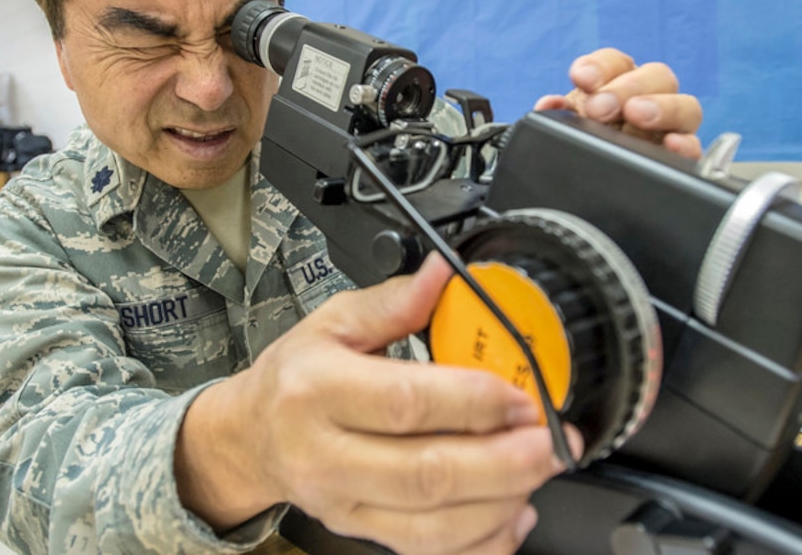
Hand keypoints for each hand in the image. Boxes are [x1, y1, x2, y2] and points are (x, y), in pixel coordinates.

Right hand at [176, 254, 582, 554]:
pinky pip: (427, 553)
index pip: (405, 402)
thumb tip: (445, 273)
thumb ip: (394, 301)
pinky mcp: (361, 532)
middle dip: (504, 462)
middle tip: (550, 442)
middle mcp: (326, 454)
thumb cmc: (295, 378)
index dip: (473, 402)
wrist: (251, 438)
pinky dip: (481, 542)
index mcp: (318, 390)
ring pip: (433, 525)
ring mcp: (343, 502)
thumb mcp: (333, 322)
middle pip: (427, 473)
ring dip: (501, 502)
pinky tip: (512, 514)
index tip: (521, 396)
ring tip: (538, 471)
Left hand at [535, 49, 702, 158]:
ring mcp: (670, 128)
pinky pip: (695, 147)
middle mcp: (650, 99)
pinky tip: (672, 144)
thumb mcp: (565, 131)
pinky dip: (686, 144)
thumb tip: (549, 106)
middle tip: (600, 107)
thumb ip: (557, 116)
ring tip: (636, 115)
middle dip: (627, 87)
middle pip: (658, 76)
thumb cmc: (582, 147)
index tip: (582, 78)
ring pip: (686, 107)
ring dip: (662, 107)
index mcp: (618, 84)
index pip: (617, 63)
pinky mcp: (681, 158)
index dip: (600, 66)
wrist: (590, 187)